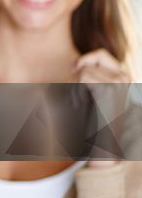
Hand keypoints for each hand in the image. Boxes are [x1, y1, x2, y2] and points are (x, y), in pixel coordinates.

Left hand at [74, 49, 131, 165]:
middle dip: (78, 74)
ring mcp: (118, 82)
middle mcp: (124, 77)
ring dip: (74, 87)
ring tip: (80, 103)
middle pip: (91, 60)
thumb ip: (94, 78)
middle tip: (77, 92)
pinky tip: (79, 105)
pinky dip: (75, 91)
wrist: (104, 143)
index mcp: (123, 77)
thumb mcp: (96, 95)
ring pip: (84, 71)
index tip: (74, 72)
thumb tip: (77, 63)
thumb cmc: (95, 120)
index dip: (84, 60)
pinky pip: (83, 78)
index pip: (101, 54)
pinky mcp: (109, 89)